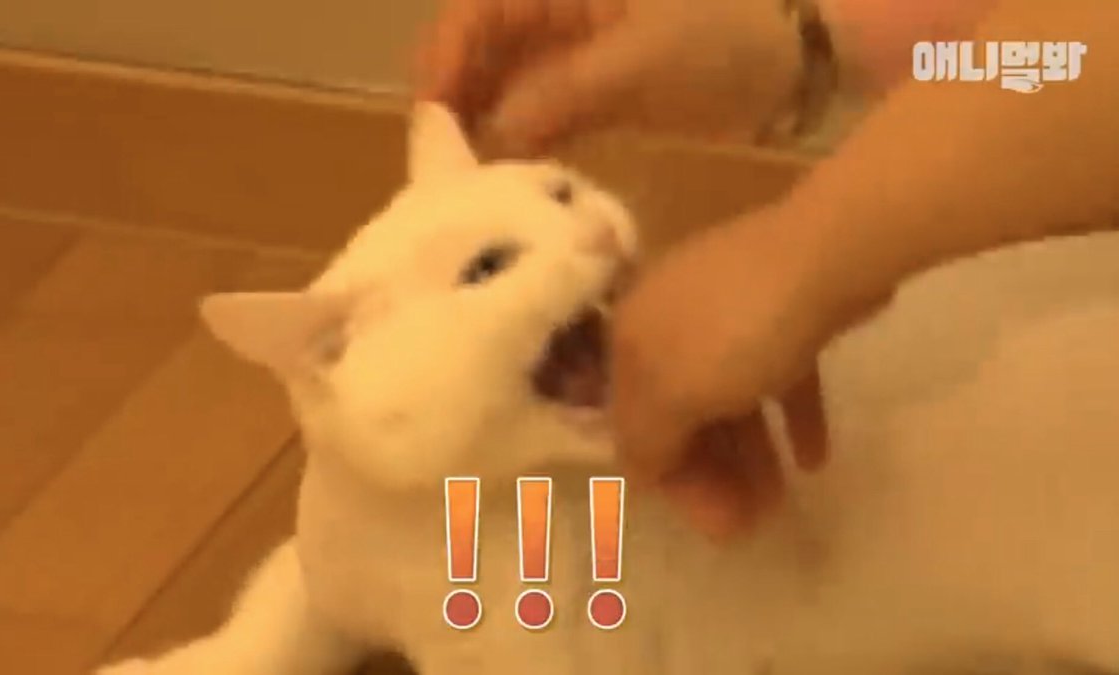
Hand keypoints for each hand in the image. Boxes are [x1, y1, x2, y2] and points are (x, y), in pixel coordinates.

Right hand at [415, 0, 802, 154]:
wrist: (798, 62)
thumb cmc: (723, 37)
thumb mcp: (638, 60)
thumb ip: (558, 93)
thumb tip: (489, 135)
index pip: (478, 9)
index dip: (446, 56)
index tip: (432, 115)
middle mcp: (556, 14)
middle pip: (481, 51)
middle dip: (456, 99)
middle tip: (439, 162)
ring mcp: (574, 57)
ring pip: (505, 89)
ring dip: (484, 129)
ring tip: (465, 180)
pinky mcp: (594, 96)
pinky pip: (539, 118)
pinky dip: (522, 146)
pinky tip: (508, 179)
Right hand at [608, 204, 864, 538]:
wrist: (827, 251)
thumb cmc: (738, 330)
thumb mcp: (676, 393)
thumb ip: (648, 440)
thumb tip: (638, 472)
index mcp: (633, 338)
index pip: (635, 425)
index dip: (671, 481)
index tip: (717, 525)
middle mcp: (670, 321)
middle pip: (683, 414)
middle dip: (712, 473)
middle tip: (751, 520)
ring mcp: (729, 311)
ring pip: (730, 398)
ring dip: (750, 454)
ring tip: (782, 499)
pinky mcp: (784, 311)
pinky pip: (778, 376)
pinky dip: (790, 418)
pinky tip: (814, 458)